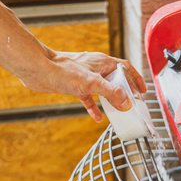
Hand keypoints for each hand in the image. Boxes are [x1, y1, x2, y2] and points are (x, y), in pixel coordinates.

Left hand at [19, 50, 146, 121]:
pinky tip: (97, 117)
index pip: (126, 69)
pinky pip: (89, 97)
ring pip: (103, 89)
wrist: (37, 69)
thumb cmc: (62, 70)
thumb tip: (127, 103)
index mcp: (103, 62)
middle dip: (125, 92)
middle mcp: (96, 67)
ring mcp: (85, 76)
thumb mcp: (91, 83)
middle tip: (132, 104)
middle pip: (116, 79)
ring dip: (110, 100)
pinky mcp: (74, 85)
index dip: (136, 79)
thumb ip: (111, 93)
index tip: (143, 91)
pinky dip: (94, 107)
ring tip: (118, 111)